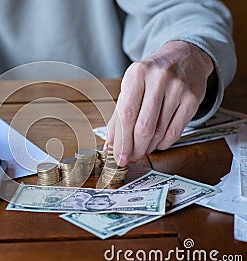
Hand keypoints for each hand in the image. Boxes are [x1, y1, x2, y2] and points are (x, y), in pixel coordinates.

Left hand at [105, 41, 213, 165]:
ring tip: (142, 150)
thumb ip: (119, 114)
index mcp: (136, 75)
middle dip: (135, 148)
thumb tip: (111, 144)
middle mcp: (158, 79)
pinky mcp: (193, 97)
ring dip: (149, 147)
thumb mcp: (131, 87)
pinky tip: (158, 144)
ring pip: (160, 131)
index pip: (126, 115)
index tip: (118, 157)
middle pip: (144, 126)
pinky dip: (164, 143)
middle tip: (131, 158)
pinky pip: (176, 131)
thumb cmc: (151, 76)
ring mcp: (178, 88)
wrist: (184, 56)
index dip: (122, 141)